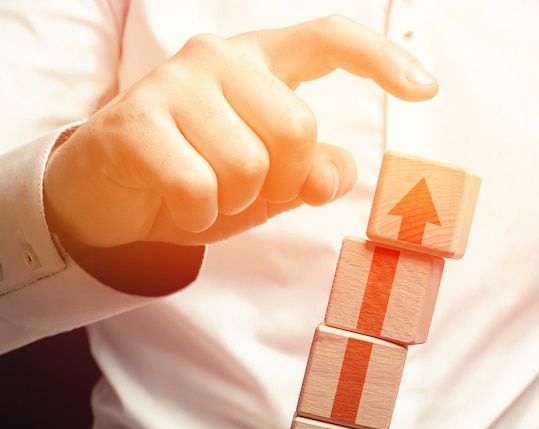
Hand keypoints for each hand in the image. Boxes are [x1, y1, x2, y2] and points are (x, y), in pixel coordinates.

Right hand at [44, 15, 437, 248]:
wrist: (111, 196)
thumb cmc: (191, 180)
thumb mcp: (263, 184)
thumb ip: (307, 173)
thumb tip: (342, 173)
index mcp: (255, 66)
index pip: (326, 42)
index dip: (380, 62)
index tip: (424, 88)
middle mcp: (217, 61)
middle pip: (297, 128)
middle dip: (281, 181)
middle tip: (245, 191)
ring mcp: (174, 87)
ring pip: (249, 165)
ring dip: (233, 202)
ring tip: (204, 195)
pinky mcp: (138, 123)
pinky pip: (199, 187)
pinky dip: (197, 216)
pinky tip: (178, 206)